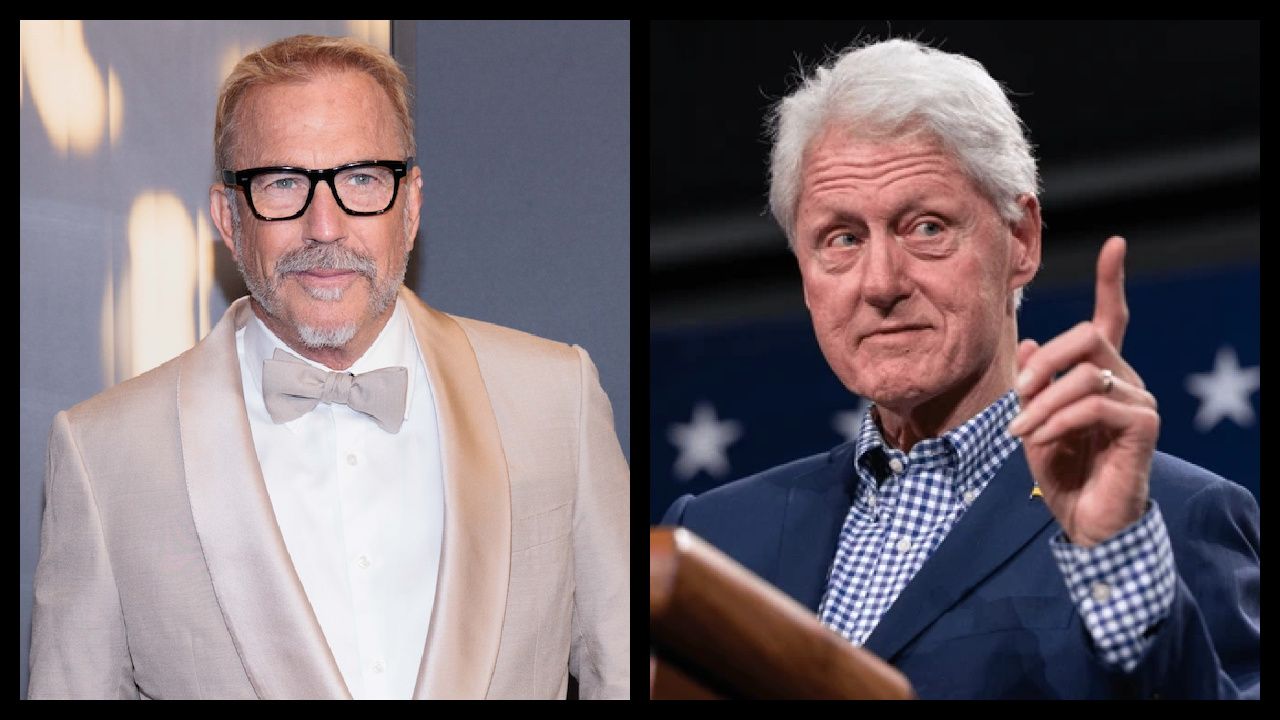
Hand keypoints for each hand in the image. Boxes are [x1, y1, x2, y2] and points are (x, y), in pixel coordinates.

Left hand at [1007, 236, 1159, 546]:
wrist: (1084, 522)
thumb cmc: (1060, 473)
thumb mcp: (1032, 422)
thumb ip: (1032, 385)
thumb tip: (1029, 345)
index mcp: (1099, 375)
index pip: (1110, 319)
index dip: (1113, 281)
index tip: (1116, 245)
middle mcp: (1125, 380)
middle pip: (1087, 337)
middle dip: (1044, 361)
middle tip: (1017, 391)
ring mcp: (1138, 401)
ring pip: (1085, 374)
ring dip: (1042, 402)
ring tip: (1020, 431)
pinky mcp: (1143, 426)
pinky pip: (1095, 404)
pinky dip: (1058, 419)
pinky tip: (1040, 441)